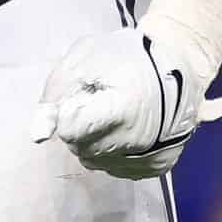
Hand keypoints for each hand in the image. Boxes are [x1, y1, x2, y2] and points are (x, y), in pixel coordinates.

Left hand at [32, 27, 221, 178]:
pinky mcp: (158, 167)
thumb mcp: (86, 57)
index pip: (69, 129)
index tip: (86, 94)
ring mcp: (149, 158)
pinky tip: (126, 127)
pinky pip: (115, 167)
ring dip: (93, 139)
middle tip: (100, 99)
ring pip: (93, 160)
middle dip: (79, 124)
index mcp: (122, 110)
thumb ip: (57, 92)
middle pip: (79, 147)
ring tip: (114, 112)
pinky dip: (112, 149)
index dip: (70, 109)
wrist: (183, 62)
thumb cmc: (131, 54)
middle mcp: (137, 142)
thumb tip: (38, 135)